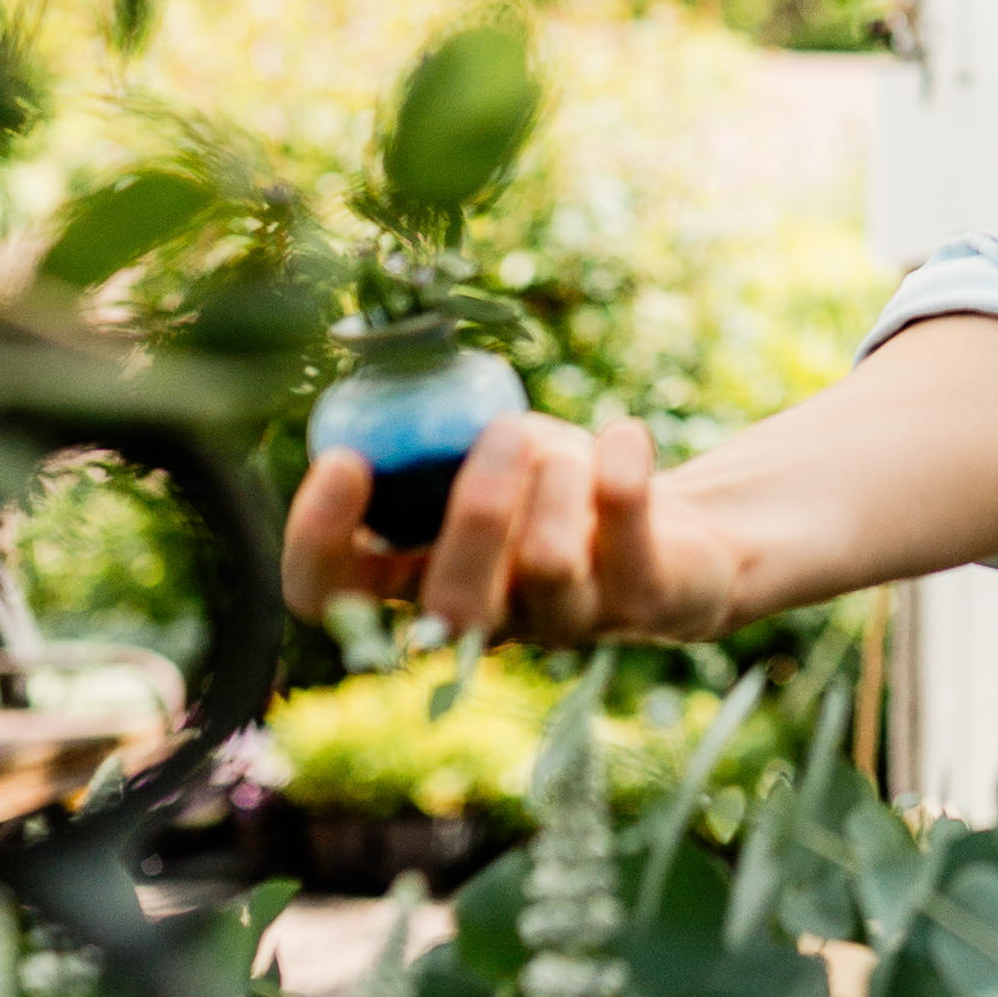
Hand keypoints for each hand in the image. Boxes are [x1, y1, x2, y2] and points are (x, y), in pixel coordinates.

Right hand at [283, 414, 742, 645]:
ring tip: (568, 446)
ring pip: (547, 564)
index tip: (345, 460)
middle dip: (474, 510)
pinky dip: (622, 462)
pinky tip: (624, 435)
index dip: (318, 543)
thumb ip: (437, 433)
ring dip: (557, 479)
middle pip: (450, 605)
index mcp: (423, 578)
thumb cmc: (562, 485)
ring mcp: (568, 618)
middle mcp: (489, 616)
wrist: (679, 528)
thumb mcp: (492, 449)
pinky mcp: (645, 600)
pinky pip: (627, 531)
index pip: (332, 597)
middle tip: (502, 431)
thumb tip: (390, 378)